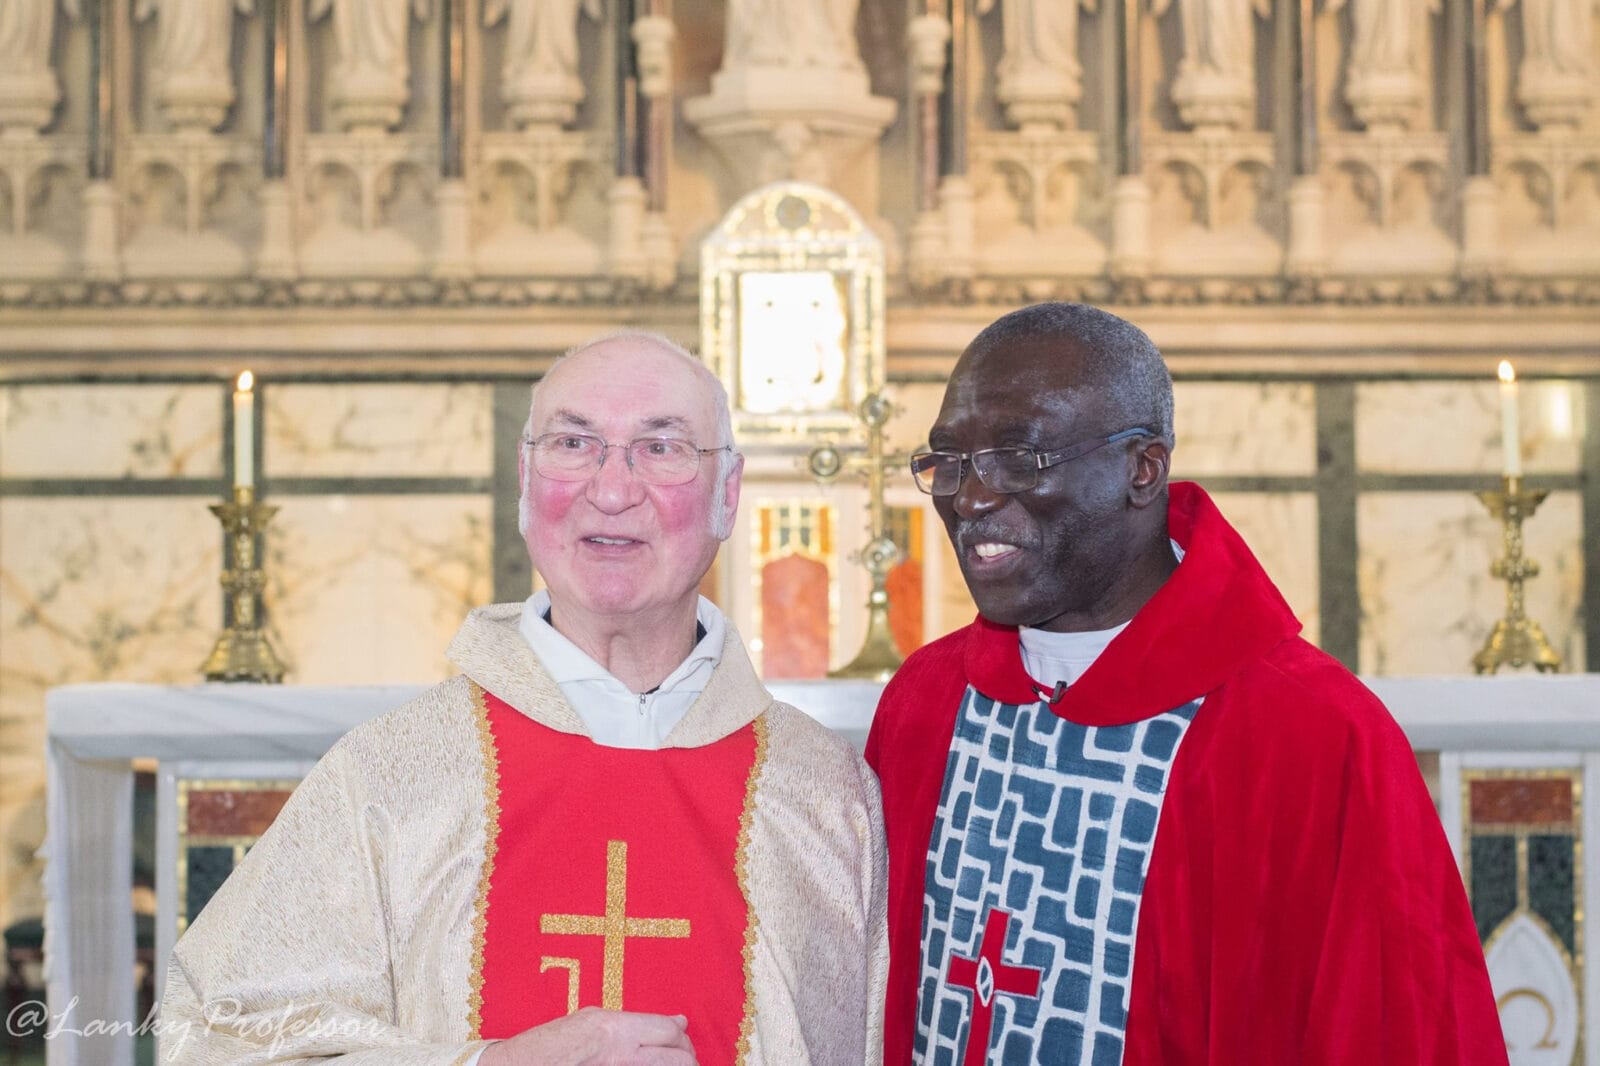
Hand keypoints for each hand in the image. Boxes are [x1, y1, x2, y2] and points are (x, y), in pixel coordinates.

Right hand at [479, 1008, 696, 1065]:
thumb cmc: (549, 1046)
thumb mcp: (589, 1022)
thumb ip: (631, 1022)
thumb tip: (672, 1022)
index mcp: (614, 1031)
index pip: (669, 1031)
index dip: (680, 1035)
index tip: (681, 1035)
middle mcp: (621, 1056)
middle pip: (677, 1059)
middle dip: (686, 1057)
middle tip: (685, 1057)